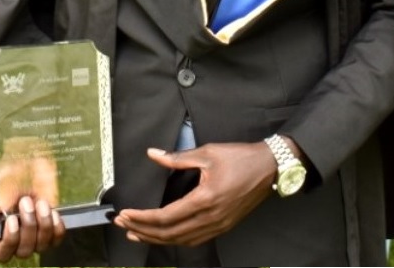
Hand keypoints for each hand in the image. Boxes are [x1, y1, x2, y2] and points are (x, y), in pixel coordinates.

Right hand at [0, 176, 64, 265]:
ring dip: (42, 224)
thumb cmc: (0, 179)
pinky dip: (56, 227)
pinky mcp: (51, 227)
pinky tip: (52, 211)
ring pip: (41, 246)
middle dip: (27, 226)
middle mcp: (17, 238)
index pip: (3, 254)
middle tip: (25, 201)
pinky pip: (57, 239)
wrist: (23, 159)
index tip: (12, 219)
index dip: (9, 241)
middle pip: (23, 251)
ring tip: (38, 201)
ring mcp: (35, 234)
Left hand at [113, 141, 276, 246]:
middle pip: (170, 234)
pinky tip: (164, 235)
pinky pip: (195, 239)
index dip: (142, 218)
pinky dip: (175, 240)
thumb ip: (176, 157)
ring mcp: (219, 225)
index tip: (125, 215)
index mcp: (205, 199)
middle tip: (122, 225)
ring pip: (182, 240)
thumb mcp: (207, 153)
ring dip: (157, 239)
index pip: (165, 217)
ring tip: (137, 234)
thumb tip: (152, 154)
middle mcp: (211, 218)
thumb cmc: (240, 158)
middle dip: (143, 231)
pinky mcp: (224, 226)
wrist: (271, 168)